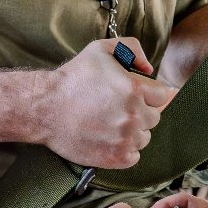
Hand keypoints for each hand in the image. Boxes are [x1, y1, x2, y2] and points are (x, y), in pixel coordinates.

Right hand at [39, 36, 175, 168]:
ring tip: (110, 123)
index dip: (148, 93)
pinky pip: (134, 156)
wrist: (46, 108)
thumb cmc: (73, 79)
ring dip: (133, 131)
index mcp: (135, 89)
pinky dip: (125, 150)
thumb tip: (148, 67)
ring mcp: (125, 139)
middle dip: (140, 111)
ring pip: (144, 137)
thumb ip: (131, 49)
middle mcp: (134, 116)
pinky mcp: (115, 158)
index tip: (132, 94)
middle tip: (117, 108)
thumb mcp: (101, 49)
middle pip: (154, 117)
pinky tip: (109, 139)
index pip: (162, 96)